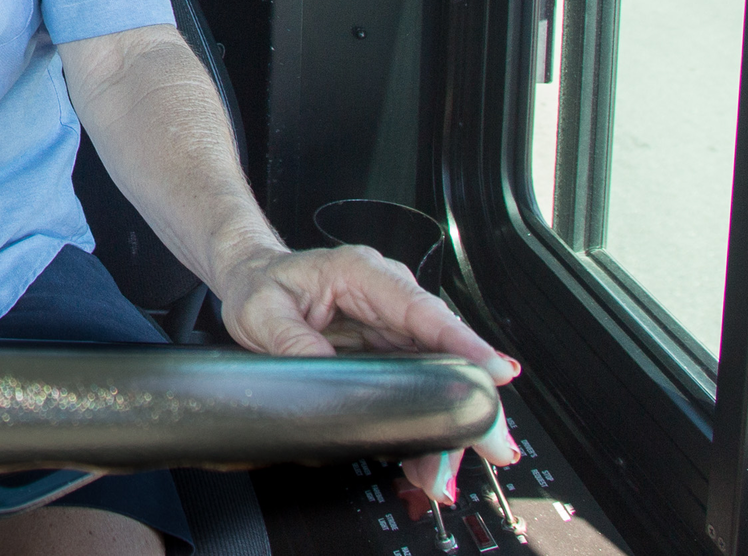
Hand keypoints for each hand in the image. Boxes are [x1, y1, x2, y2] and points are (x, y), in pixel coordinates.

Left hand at [214, 243, 521, 504]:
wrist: (252, 278)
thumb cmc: (260, 284)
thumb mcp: (262, 312)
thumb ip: (293, 342)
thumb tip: (326, 377)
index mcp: (363, 274)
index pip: (422, 310)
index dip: (463, 343)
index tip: (495, 372)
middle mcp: (388, 297)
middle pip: (444, 351)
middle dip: (469, 401)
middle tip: (490, 445)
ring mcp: (394, 325)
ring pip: (440, 376)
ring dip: (448, 426)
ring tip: (443, 474)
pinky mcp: (392, 351)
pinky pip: (421, 388)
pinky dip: (426, 427)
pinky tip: (426, 461)